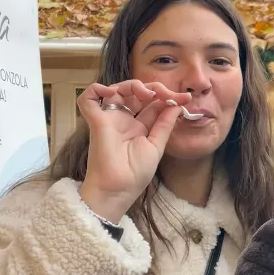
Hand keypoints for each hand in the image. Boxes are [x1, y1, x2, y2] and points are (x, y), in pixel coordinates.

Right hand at [77, 80, 193, 222]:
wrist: (119, 189)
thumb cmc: (136, 173)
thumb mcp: (156, 145)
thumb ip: (164, 124)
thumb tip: (177, 105)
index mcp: (140, 126)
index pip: (153, 103)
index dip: (168, 97)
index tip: (186, 98)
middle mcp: (124, 119)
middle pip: (136, 92)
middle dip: (154, 88)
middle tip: (169, 94)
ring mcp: (110, 119)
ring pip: (116, 90)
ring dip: (132, 85)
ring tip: (147, 93)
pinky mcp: (96, 121)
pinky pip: (88, 99)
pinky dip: (96, 89)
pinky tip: (112, 92)